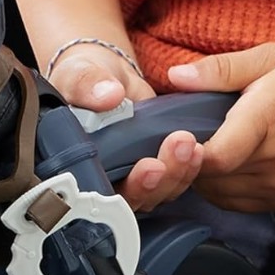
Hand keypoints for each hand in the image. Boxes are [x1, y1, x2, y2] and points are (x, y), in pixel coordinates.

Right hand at [47, 41, 203, 210]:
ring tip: (189, 144)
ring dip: (176, 175)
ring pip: (155, 193)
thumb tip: (108, 95)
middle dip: (156, 183)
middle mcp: (104, 175)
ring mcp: (131, 173)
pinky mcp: (155, 164)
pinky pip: (173, 179)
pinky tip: (197, 149)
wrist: (105, 75)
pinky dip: (187, 168)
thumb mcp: (77, 75)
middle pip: (131, 199)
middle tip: (173, 151)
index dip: (120, 193)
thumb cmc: (82, 80)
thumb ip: (86, 84)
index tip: (147, 170)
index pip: (94, 194)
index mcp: (77, 163)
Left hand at [168, 43, 274, 211]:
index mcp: (267, 121)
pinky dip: (221, 188)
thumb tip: (175, 78)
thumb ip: (221, 69)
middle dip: (186, 162)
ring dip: (201, 177)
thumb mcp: (271, 58)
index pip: (216, 157)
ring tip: (201, 149)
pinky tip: (221, 165)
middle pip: (209, 178)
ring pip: (218, 194)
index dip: (186, 153)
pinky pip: (236, 203)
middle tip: (177, 140)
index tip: (173, 137)